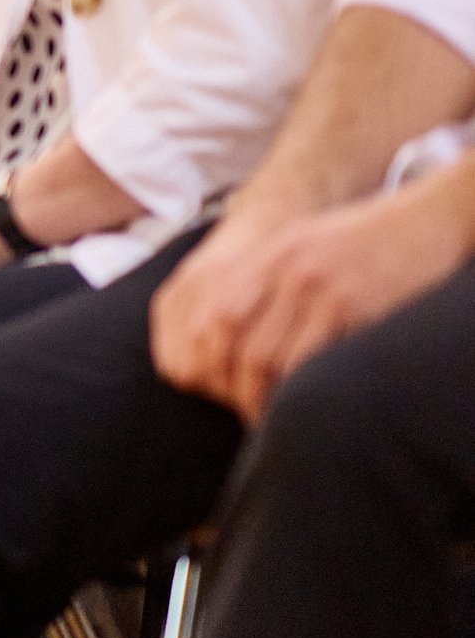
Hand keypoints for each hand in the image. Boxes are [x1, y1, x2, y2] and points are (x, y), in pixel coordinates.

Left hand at [156, 187, 471, 420]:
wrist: (431, 217)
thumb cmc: (368, 239)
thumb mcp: (307, 244)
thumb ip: (266, 278)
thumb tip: (227, 331)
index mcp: (269, 254)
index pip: (212, 316)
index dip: (207, 359)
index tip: (217, 388)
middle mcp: (287, 270)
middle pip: (235, 343)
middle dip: (234, 389)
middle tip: (246, 415)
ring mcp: (320, 288)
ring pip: (269, 358)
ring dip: (264, 398)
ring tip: (271, 420)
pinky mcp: (357, 307)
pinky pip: (314, 360)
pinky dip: (302, 390)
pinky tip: (306, 406)